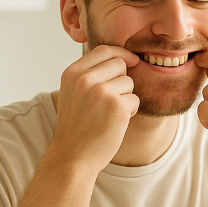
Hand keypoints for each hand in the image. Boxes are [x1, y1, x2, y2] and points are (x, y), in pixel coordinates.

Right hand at [51, 45, 140, 172]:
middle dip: (122, 80)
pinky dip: (131, 111)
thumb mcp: (73, 93)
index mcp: (72, 73)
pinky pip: (135, 99)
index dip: (121, 53)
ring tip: (110, 114)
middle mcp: (85, 79)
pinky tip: (116, 123)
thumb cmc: (77, 126)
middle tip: (110, 101)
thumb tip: (119, 57)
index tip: (132, 60)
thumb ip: (89, 74)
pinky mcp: (117, 106)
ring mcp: (101, 91)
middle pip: (119, 64)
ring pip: (129, 82)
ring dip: (126, 97)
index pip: (103, 50)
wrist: (74, 156)